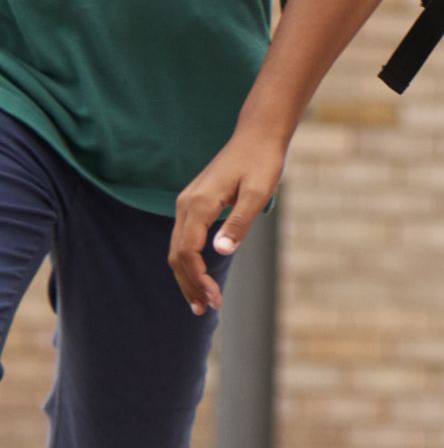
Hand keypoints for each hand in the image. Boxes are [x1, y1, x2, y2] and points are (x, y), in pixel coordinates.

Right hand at [168, 124, 288, 314]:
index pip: (187, 251)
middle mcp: (186, 205)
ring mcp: (187, 204)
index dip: (198, 278)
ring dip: (187, 276)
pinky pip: (183, 239)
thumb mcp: (258, 193)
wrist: (256, 137)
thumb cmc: (262, 163)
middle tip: (206, 310)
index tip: (214, 300)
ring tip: (201, 303)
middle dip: (189, 284)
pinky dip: (188, 261)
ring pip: (177, 248)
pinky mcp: (194, 204)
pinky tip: (199, 277)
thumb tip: (220, 252)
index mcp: (199, 204)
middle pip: (177, 254)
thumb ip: (239, 222)